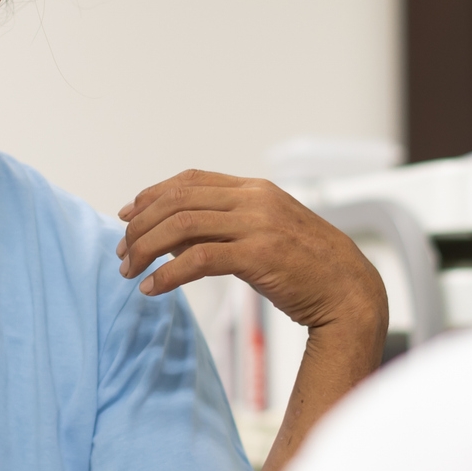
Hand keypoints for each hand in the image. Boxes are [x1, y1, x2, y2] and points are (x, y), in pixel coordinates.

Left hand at [117, 170, 387, 334]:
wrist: (349, 290)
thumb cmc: (307, 267)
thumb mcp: (266, 233)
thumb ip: (227, 227)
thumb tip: (176, 238)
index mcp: (254, 189)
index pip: (189, 180)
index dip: (151, 195)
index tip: (126, 215)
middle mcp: (254, 199)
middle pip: (177, 201)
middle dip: (140, 225)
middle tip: (122, 252)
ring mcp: (258, 224)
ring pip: (181, 226)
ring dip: (146, 249)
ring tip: (130, 271)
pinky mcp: (259, 255)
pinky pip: (198, 259)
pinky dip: (167, 274)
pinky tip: (153, 288)